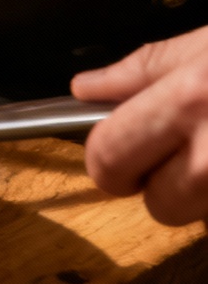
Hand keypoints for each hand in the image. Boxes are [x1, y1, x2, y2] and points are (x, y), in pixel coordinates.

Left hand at [73, 23, 207, 225]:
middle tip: (186, 148)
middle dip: (165, 184)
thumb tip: (87, 87)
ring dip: (205, 192)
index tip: (120, 149)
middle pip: (160, 206)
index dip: (108, 158)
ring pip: (199, 215)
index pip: (108, 158)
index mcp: (190, 102)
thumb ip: (145, 68)